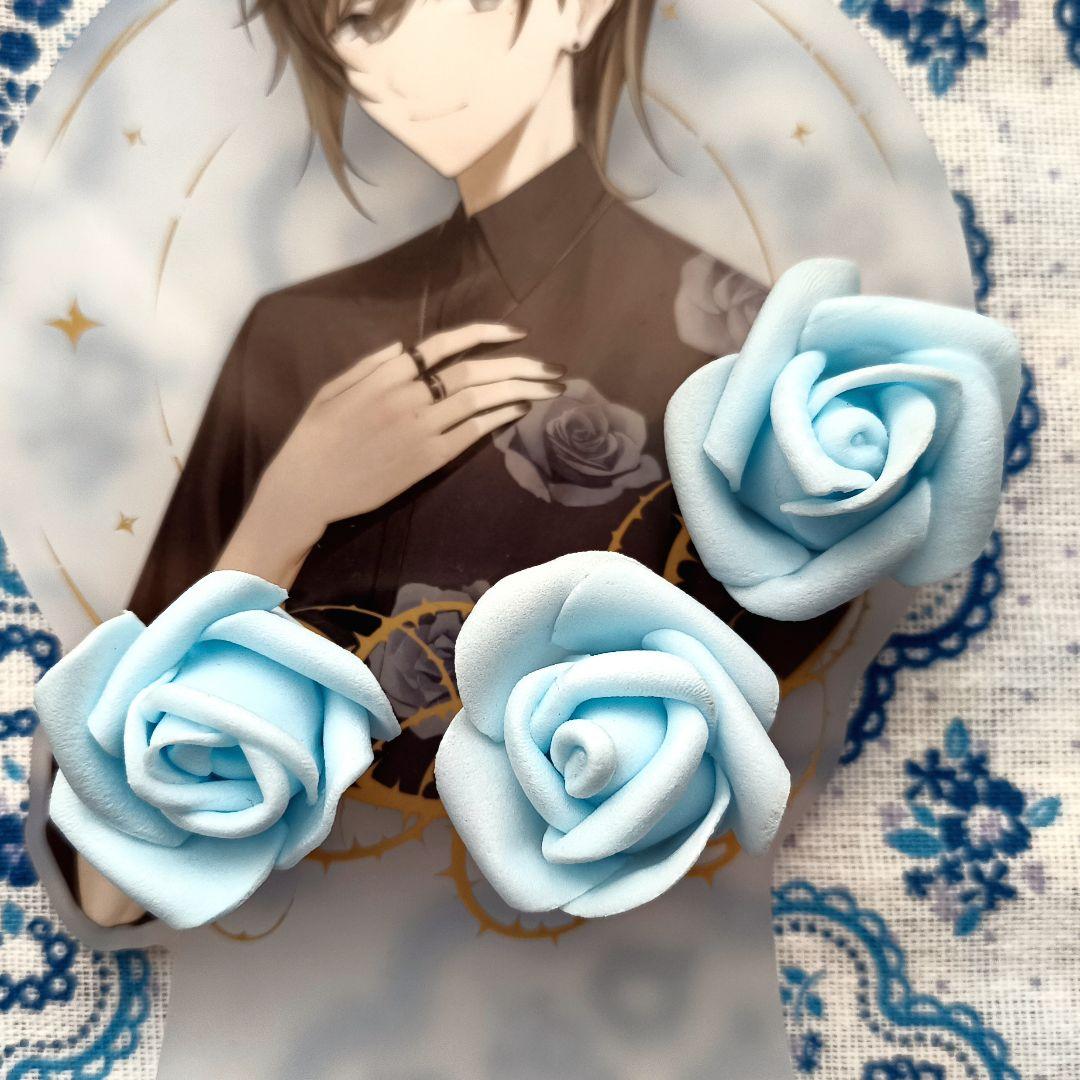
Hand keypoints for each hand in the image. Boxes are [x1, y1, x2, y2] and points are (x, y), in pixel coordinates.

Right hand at [217, 322, 563, 586]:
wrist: (306, 488)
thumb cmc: (314, 440)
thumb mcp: (332, 389)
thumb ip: (370, 365)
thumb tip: (404, 347)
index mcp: (385, 375)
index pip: (445, 344)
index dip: (486, 334)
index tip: (517, 332)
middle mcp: (406, 395)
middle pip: (473, 370)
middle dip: (520, 364)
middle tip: (553, 367)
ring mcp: (419, 427)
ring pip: (479, 398)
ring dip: (520, 389)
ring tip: (550, 387)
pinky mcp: (426, 459)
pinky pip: (471, 432)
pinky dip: (499, 417)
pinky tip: (521, 409)